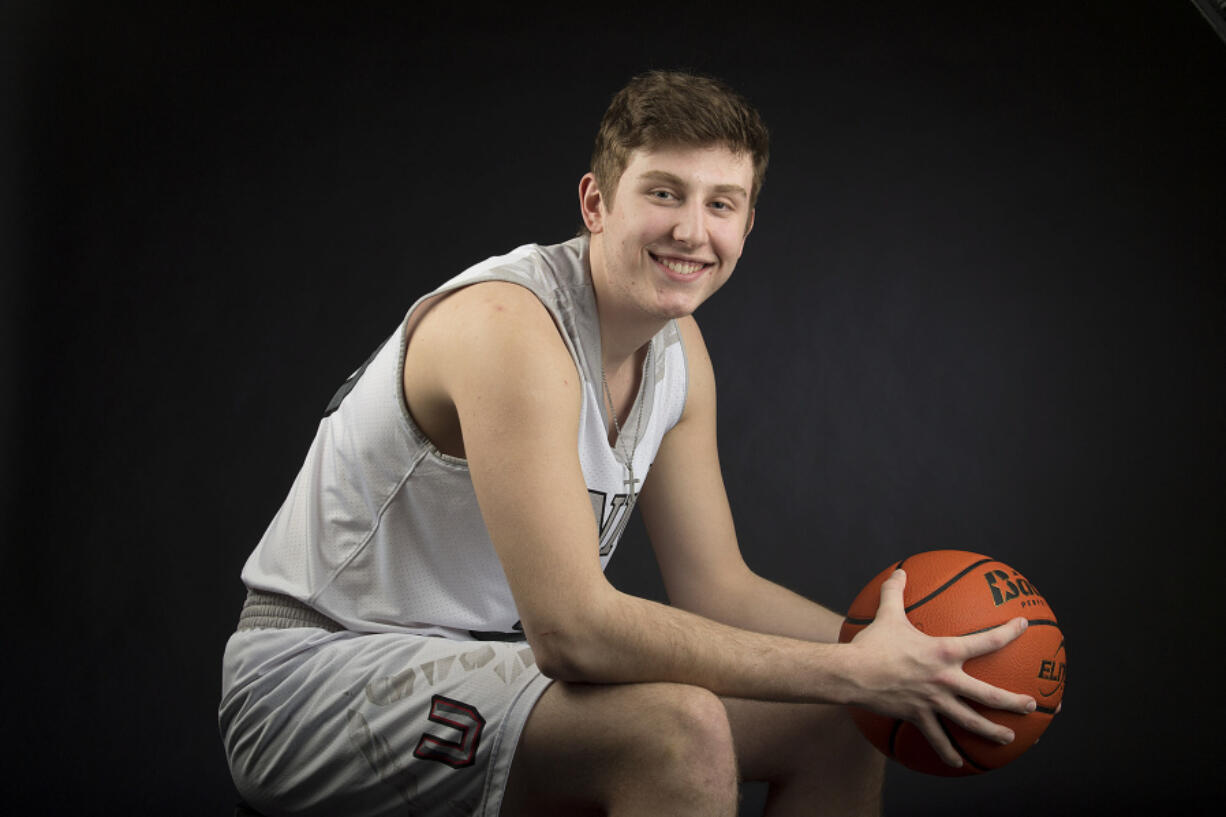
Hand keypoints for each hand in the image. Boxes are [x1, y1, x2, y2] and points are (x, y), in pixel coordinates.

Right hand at [848, 569, 1036, 766]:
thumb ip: (895, 592)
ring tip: (1009, 738)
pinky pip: (937, 738)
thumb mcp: (887, 614)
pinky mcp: (919, 717)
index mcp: (944, 652)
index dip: (1008, 633)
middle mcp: (946, 679)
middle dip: (1014, 701)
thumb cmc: (872, 643)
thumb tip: (899, 571)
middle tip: (1032, 704)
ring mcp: (934, 702)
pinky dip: (948, 752)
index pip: (985, 641)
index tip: (1022, 627)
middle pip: (989, 694)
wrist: (853, 674)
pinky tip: (958, 763)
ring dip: (992, 731)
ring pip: (970, 721)